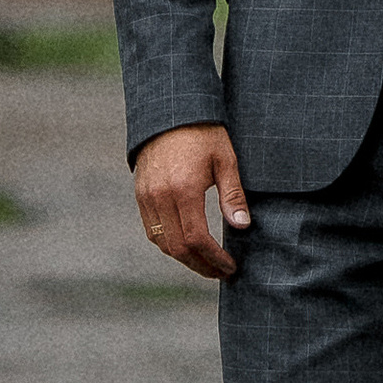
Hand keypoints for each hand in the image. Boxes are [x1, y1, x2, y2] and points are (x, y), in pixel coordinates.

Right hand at [134, 124, 250, 280]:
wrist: (169, 111)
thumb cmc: (203, 133)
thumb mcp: (225, 159)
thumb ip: (233, 195)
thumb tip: (242, 226)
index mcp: (183, 189)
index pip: (196, 238)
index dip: (214, 258)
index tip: (230, 267)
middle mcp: (160, 197)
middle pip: (177, 247)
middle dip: (200, 265)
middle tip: (221, 272)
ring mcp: (147, 197)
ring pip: (162, 243)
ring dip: (184, 258)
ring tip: (206, 263)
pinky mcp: (141, 195)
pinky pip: (152, 230)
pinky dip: (168, 244)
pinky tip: (187, 245)